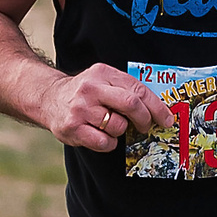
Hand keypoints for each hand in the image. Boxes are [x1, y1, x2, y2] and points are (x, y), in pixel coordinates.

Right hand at [38, 63, 165, 150]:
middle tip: (147, 126)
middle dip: (145, 119)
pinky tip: (102, 135)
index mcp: (103, 73)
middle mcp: (91, 89)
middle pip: (131, 105)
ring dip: (122, 131)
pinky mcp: (73, 128)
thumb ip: (127, 90)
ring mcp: (81, 109)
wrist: (49, 99)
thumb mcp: (103, 80)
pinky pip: (104, 143)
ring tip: (112, 126)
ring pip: (118, 127)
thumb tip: (159, 110)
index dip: (157, 107)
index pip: (138, 89)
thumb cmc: (84, 93)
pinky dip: (109, 143)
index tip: (167, 119)